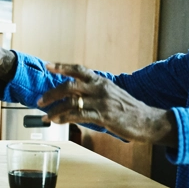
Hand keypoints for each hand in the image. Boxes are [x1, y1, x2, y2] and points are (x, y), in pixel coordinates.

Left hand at [36, 63, 176, 144]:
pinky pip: (79, 115)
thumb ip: (94, 92)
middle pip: (69, 85)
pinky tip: (57, 122)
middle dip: (51, 93)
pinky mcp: (104, 116)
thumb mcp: (112, 94)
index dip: (62, 66)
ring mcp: (102, 102)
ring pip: (71, 101)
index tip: (48, 66)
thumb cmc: (128, 109)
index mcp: (102, 81)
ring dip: (54, 109)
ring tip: (45, 116)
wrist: (148, 120)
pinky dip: (64, 118)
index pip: (79, 69)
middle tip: (40, 100)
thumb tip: (75, 95)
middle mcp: (100, 88)